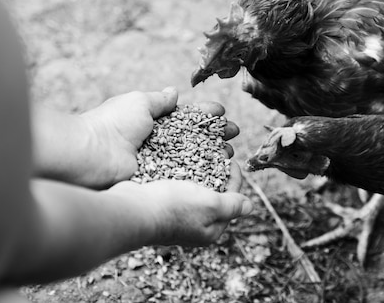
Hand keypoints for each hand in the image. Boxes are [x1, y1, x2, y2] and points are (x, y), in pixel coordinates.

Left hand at [79, 87, 238, 188]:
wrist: (90, 155)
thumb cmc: (111, 124)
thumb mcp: (138, 102)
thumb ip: (159, 100)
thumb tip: (174, 92)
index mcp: (153, 120)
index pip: (185, 116)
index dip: (205, 114)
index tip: (222, 112)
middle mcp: (158, 141)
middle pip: (194, 138)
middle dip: (215, 135)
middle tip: (233, 134)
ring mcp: (159, 162)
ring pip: (193, 158)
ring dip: (213, 155)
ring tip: (230, 154)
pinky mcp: (158, 180)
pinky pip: (183, 177)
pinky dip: (202, 175)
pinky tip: (219, 173)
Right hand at [110, 162, 252, 246]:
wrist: (132, 210)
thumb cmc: (174, 208)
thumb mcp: (211, 205)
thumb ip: (232, 205)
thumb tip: (250, 207)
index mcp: (211, 229)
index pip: (232, 200)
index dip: (234, 177)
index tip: (231, 158)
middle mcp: (195, 225)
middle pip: (213, 194)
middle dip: (217, 172)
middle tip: (215, 153)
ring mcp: (177, 217)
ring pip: (194, 190)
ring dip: (198, 170)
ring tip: (198, 153)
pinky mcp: (161, 207)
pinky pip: (177, 188)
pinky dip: (180, 174)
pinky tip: (178, 161)